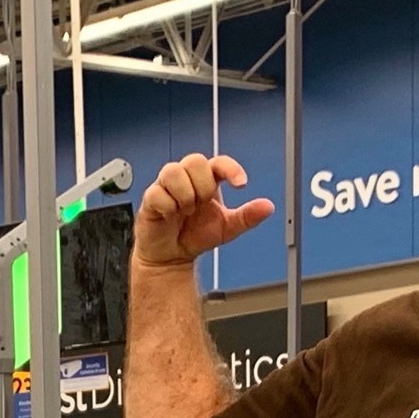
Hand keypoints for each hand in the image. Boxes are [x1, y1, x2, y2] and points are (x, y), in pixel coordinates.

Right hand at [134, 152, 273, 268]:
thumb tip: (267, 207)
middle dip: (203, 185)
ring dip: (185, 195)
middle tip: (201, 205)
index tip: (241, 185)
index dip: (231, 169)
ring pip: (173, 171)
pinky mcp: (151, 197)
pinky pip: (158, 193)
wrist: (172, 257)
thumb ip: (247, 217)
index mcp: (207, 181)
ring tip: (185, 211)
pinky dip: (168, 207)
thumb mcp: (227, 228)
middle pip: (195, 160)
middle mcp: (187, 179)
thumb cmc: (196, 236)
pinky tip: (171, 216)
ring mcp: (167, 186)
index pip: (219, 163)